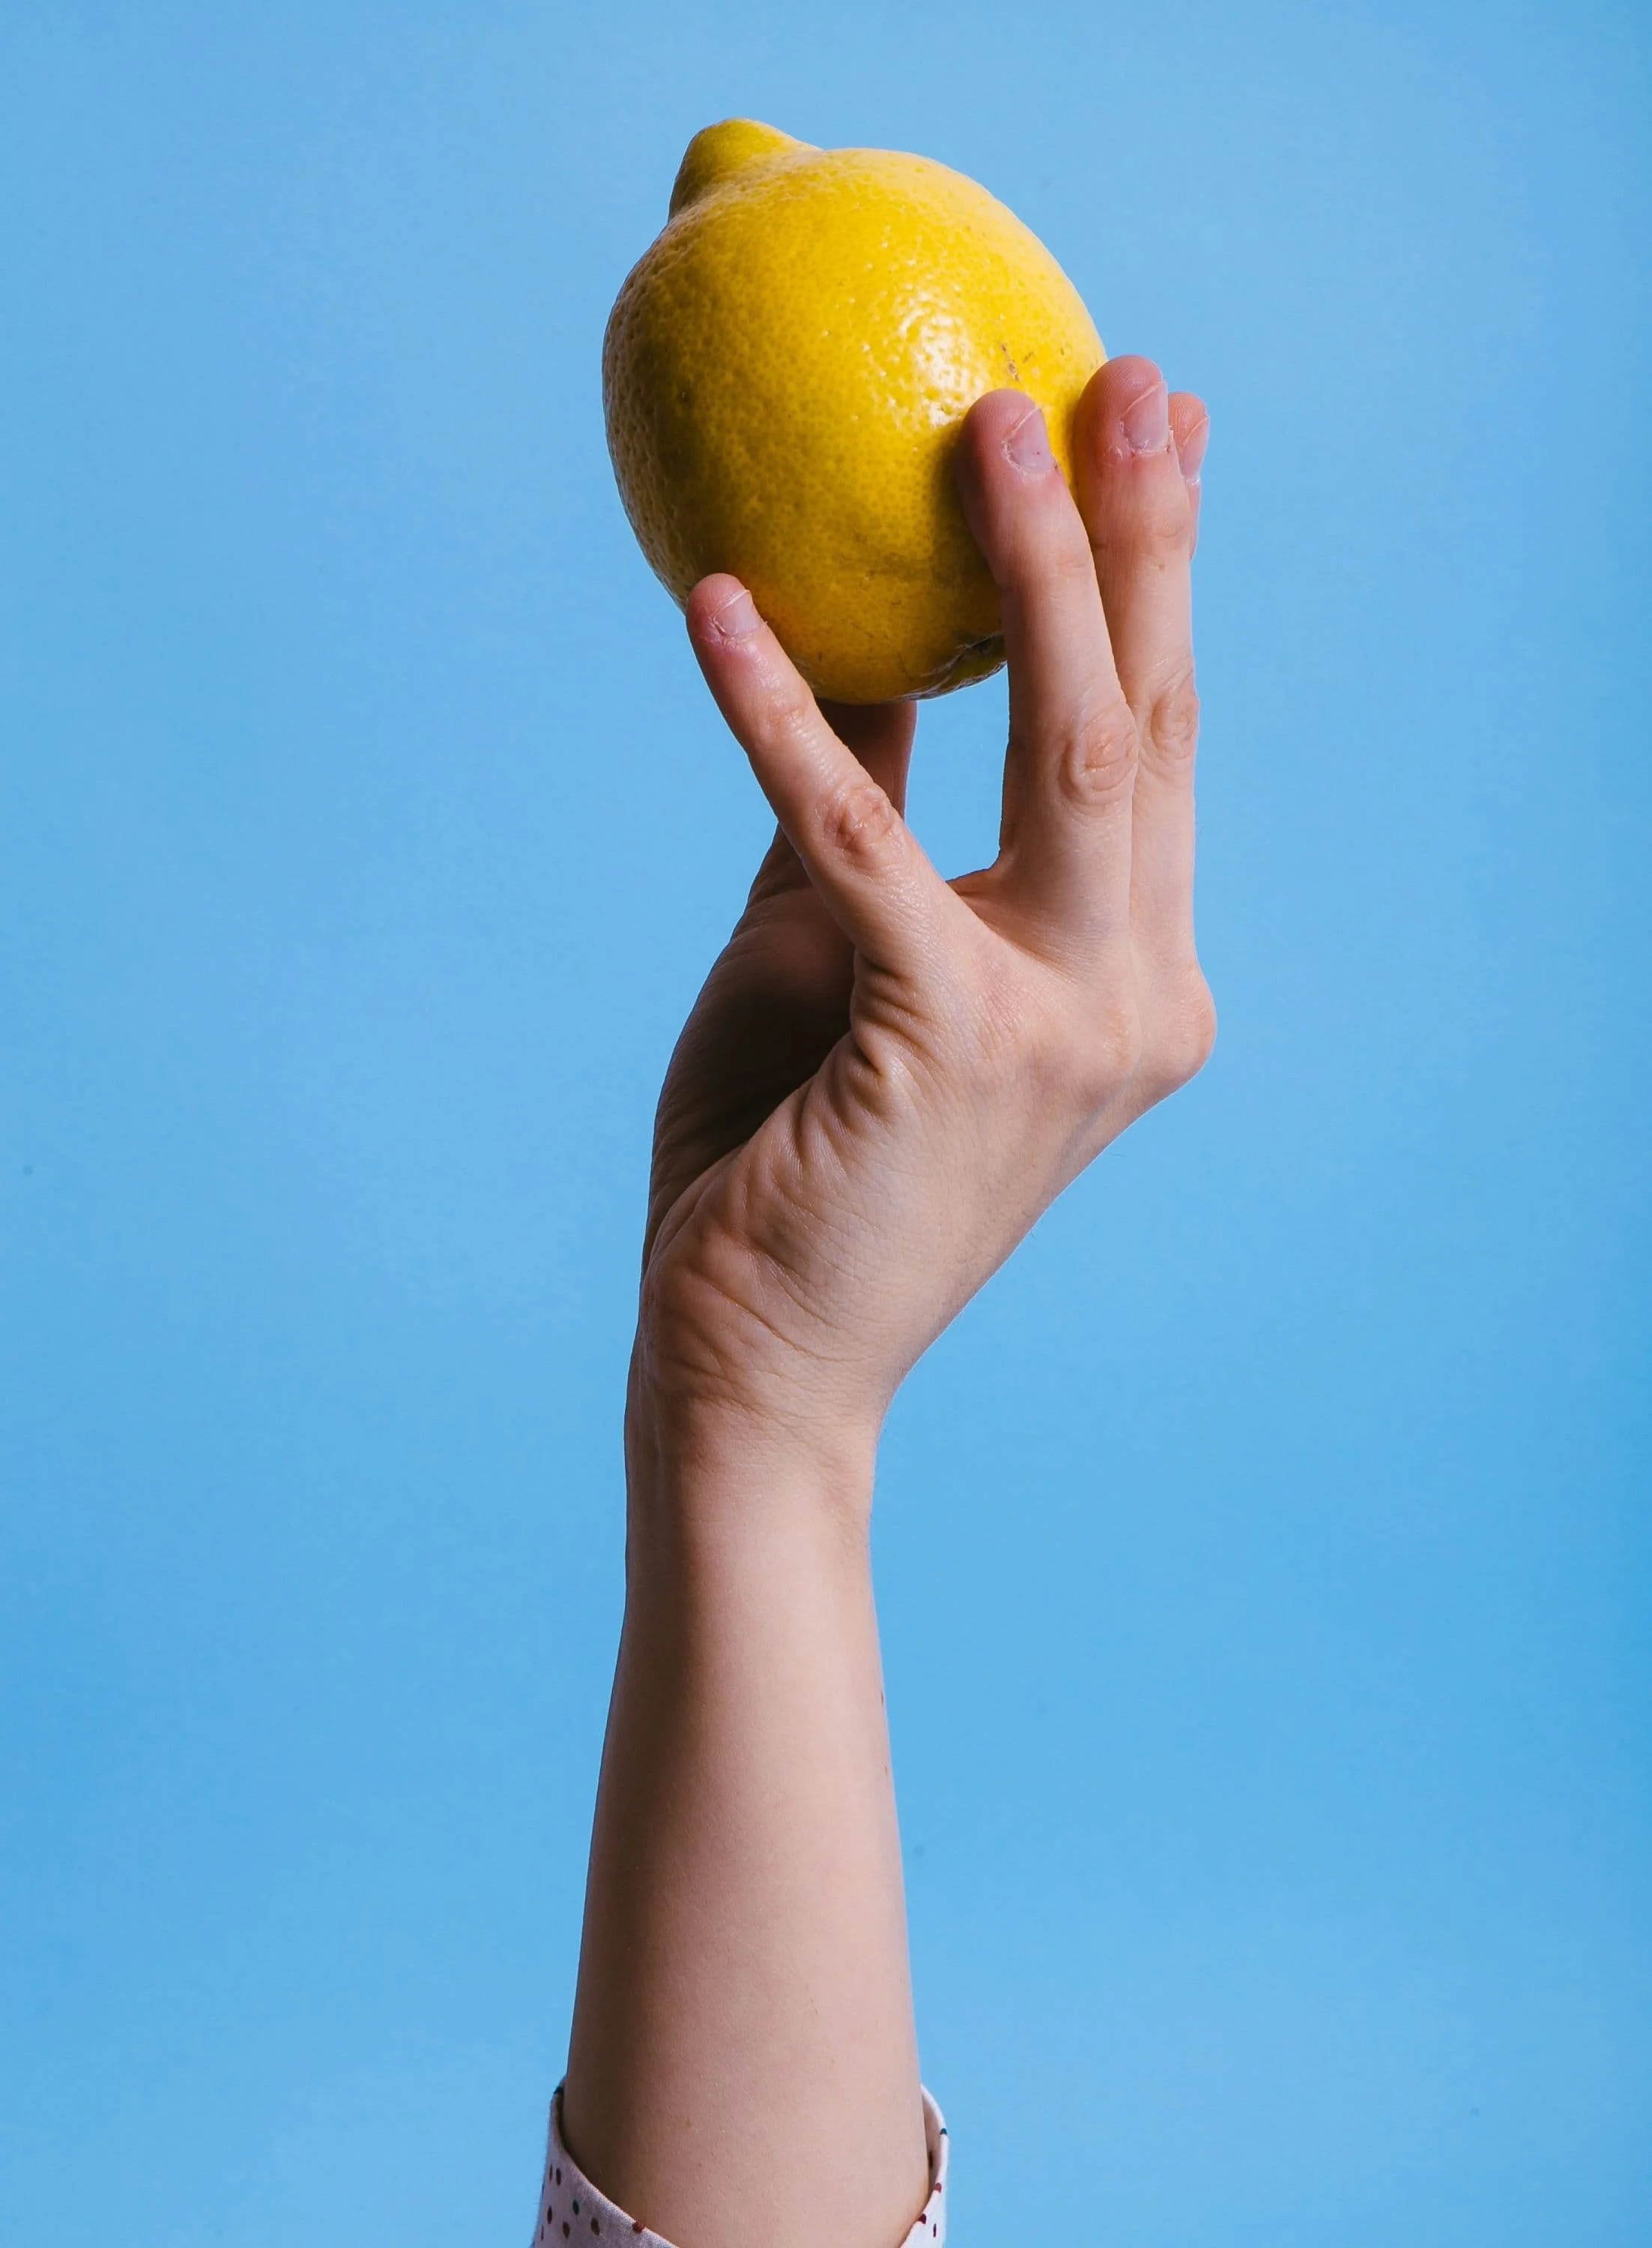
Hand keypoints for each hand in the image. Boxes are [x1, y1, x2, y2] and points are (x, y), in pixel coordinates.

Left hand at [635, 355, 1214, 1471]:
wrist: (760, 1361)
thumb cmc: (790, 1162)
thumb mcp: (834, 958)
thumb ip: (869, 817)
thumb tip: (863, 656)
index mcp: (1130, 977)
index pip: (1151, 755)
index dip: (1154, 592)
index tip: (1149, 443)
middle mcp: (1138, 995)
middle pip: (1150, 724)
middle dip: (1145, 538)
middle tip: (1130, 374)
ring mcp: (1074, 1024)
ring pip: (1069, 750)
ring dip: (1030, 570)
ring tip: (989, 418)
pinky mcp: (961, 1038)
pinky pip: (861, 837)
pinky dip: (783, 717)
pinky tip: (715, 610)